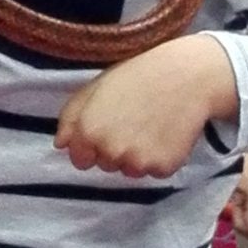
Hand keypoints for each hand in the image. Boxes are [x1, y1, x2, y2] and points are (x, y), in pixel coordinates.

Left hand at [55, 34, 238, 177]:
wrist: (187, 76)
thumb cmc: (139, 76)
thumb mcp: (97, 86)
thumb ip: (71, 116)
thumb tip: (60, 144)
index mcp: (89, 131)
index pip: (79, 160)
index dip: (91, 145)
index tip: (108, 127)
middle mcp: (110, 151)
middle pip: (105, 165)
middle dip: (115, 149)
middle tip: (134, 120)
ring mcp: (138, 162)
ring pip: (130, 170)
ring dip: (138, 155)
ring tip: (151, 125)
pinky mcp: (163, 168)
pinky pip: (155, 171)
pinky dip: (160, 157)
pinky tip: (167, 133)